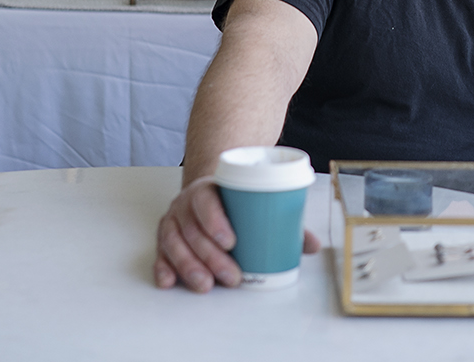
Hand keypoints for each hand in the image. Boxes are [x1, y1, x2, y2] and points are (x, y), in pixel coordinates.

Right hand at [154, 177, 320, 292]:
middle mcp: (186, 203)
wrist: (208, 190)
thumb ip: (283, 222)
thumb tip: (312, 245)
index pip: (206, 200)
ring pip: (175, 243)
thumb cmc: (233, 201)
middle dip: (210, 256)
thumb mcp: (255, 204)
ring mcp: (174, 220)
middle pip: (192, 229)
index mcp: (208, 189)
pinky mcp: (166, 237)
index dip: (215, 220)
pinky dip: (163, 268)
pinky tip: (169, 281)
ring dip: (189, 266)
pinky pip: (161, 253)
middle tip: (230, 275)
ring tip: (206, 285)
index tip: (231, 241)